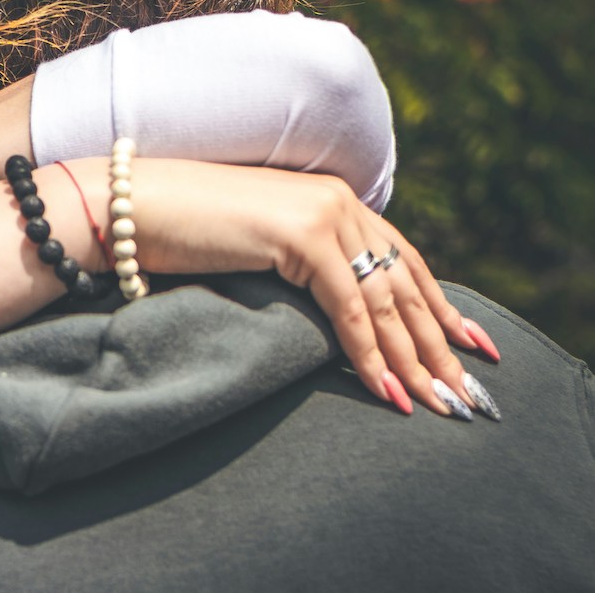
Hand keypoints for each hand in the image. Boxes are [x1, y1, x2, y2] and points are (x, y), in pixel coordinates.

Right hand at [125, 159, 493, 418]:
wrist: (132, 208)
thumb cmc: (182, 232)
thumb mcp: (258, 246)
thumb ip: (302, 262)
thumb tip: (338, 313)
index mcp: (332, 197)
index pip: (401, 259)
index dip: (439, 306)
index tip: (468, 346)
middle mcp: (339, 199)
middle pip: (405, 282)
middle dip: (437, 344)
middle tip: (464, 393)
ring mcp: (324, 212)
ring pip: (385, 301)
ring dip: (413, 360)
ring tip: (435, 403)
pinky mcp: (303, 235)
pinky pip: (349, 308)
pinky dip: (369, 353)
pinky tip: (385, 389)